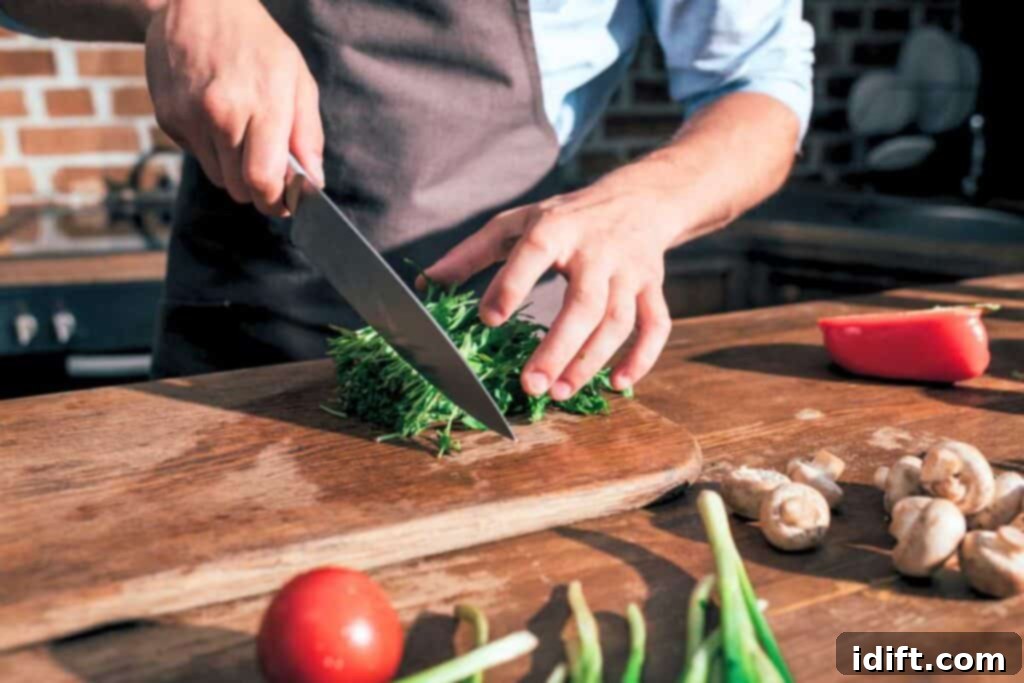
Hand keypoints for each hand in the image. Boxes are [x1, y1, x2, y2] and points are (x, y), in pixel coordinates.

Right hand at [145, 0, 323, 215]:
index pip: (263, 181)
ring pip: (218, 177)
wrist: (196, 3)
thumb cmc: (257, 42)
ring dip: (234, 170)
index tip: (286, 203)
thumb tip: (314, 181)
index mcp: (260, 105)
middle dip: (259, 190)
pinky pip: (196, 155)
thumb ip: (308, 135)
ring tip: (243, 132)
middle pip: (239, 188)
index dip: (276, 202)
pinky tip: (216, 116)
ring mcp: (188, 117)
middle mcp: (220, 115)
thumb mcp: (297, 79)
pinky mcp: (167, 118)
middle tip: (270, 173)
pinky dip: (211, 149)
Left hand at [423, 160, 681, 400]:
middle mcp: (597, 250)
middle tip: (532, 385)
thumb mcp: (516, 223)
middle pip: (584, 303)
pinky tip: (619, 384)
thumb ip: (471, 254)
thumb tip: (426, 286)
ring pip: (618, 320)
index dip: (512, 285)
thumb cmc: (566, 217)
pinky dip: (643, 357)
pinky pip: (656, 325)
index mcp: (556, 228)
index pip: (533, 253)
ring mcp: (630, 270)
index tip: (490, 319)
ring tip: (561, 392)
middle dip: (559, 347)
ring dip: (592, 360)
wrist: (640, 198)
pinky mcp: (653, 287)